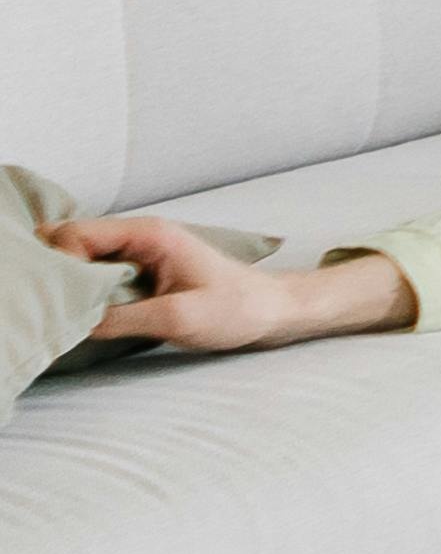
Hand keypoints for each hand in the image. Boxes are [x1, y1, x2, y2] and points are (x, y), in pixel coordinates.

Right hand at [71, 216, 377, 354]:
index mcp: (149, 234)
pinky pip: (94, 278)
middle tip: (54, 308)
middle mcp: (138, 238)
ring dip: (68, 286)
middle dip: (56, 273)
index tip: (61, 298)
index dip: (59, 264)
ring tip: (67, 315)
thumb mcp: (177, 318)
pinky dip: (82, 294)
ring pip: (79, 262)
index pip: (75, 234)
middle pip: (69, 245)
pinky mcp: (137, 275)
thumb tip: (70, 318)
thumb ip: (120, 316)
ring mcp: (136, 255)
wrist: (272, 312)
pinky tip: (83, 316)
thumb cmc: (236, 310)